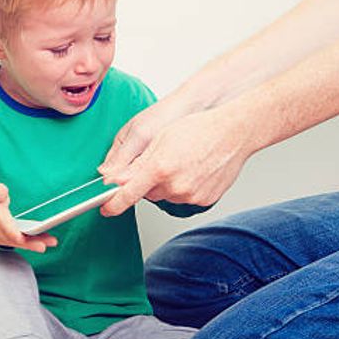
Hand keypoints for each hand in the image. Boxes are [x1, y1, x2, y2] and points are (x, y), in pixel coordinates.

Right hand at [0, 182, 57, 252]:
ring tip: (52, 242)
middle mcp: (1, 232)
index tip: (19, 236)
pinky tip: (50, 240)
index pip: (3, 227)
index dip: (11, 233)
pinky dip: (36, 243)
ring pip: (22, 243)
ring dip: (36, 244)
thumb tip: (2, 192)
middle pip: (16, 239)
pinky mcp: (13, 240)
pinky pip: (25, 243)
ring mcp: (7, 238)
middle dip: (29, 243)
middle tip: (43, 245)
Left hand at [100, 108, 251, 215]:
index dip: (114, 204)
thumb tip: (116, 180)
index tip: (105, 209)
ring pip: (167, 195)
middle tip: (163, 161)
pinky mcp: (204, 200)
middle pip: (149, 193)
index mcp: (159, 168)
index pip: (128, 194)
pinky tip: (195, 170)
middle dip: (150, 181)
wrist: (234, 133)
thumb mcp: (161, 139)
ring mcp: (190, 195)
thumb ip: (137, 164)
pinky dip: (185, 187)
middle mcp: (174, 185)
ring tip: (184, 161)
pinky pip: (185, 198)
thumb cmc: (199, 129)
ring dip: (168, 184)